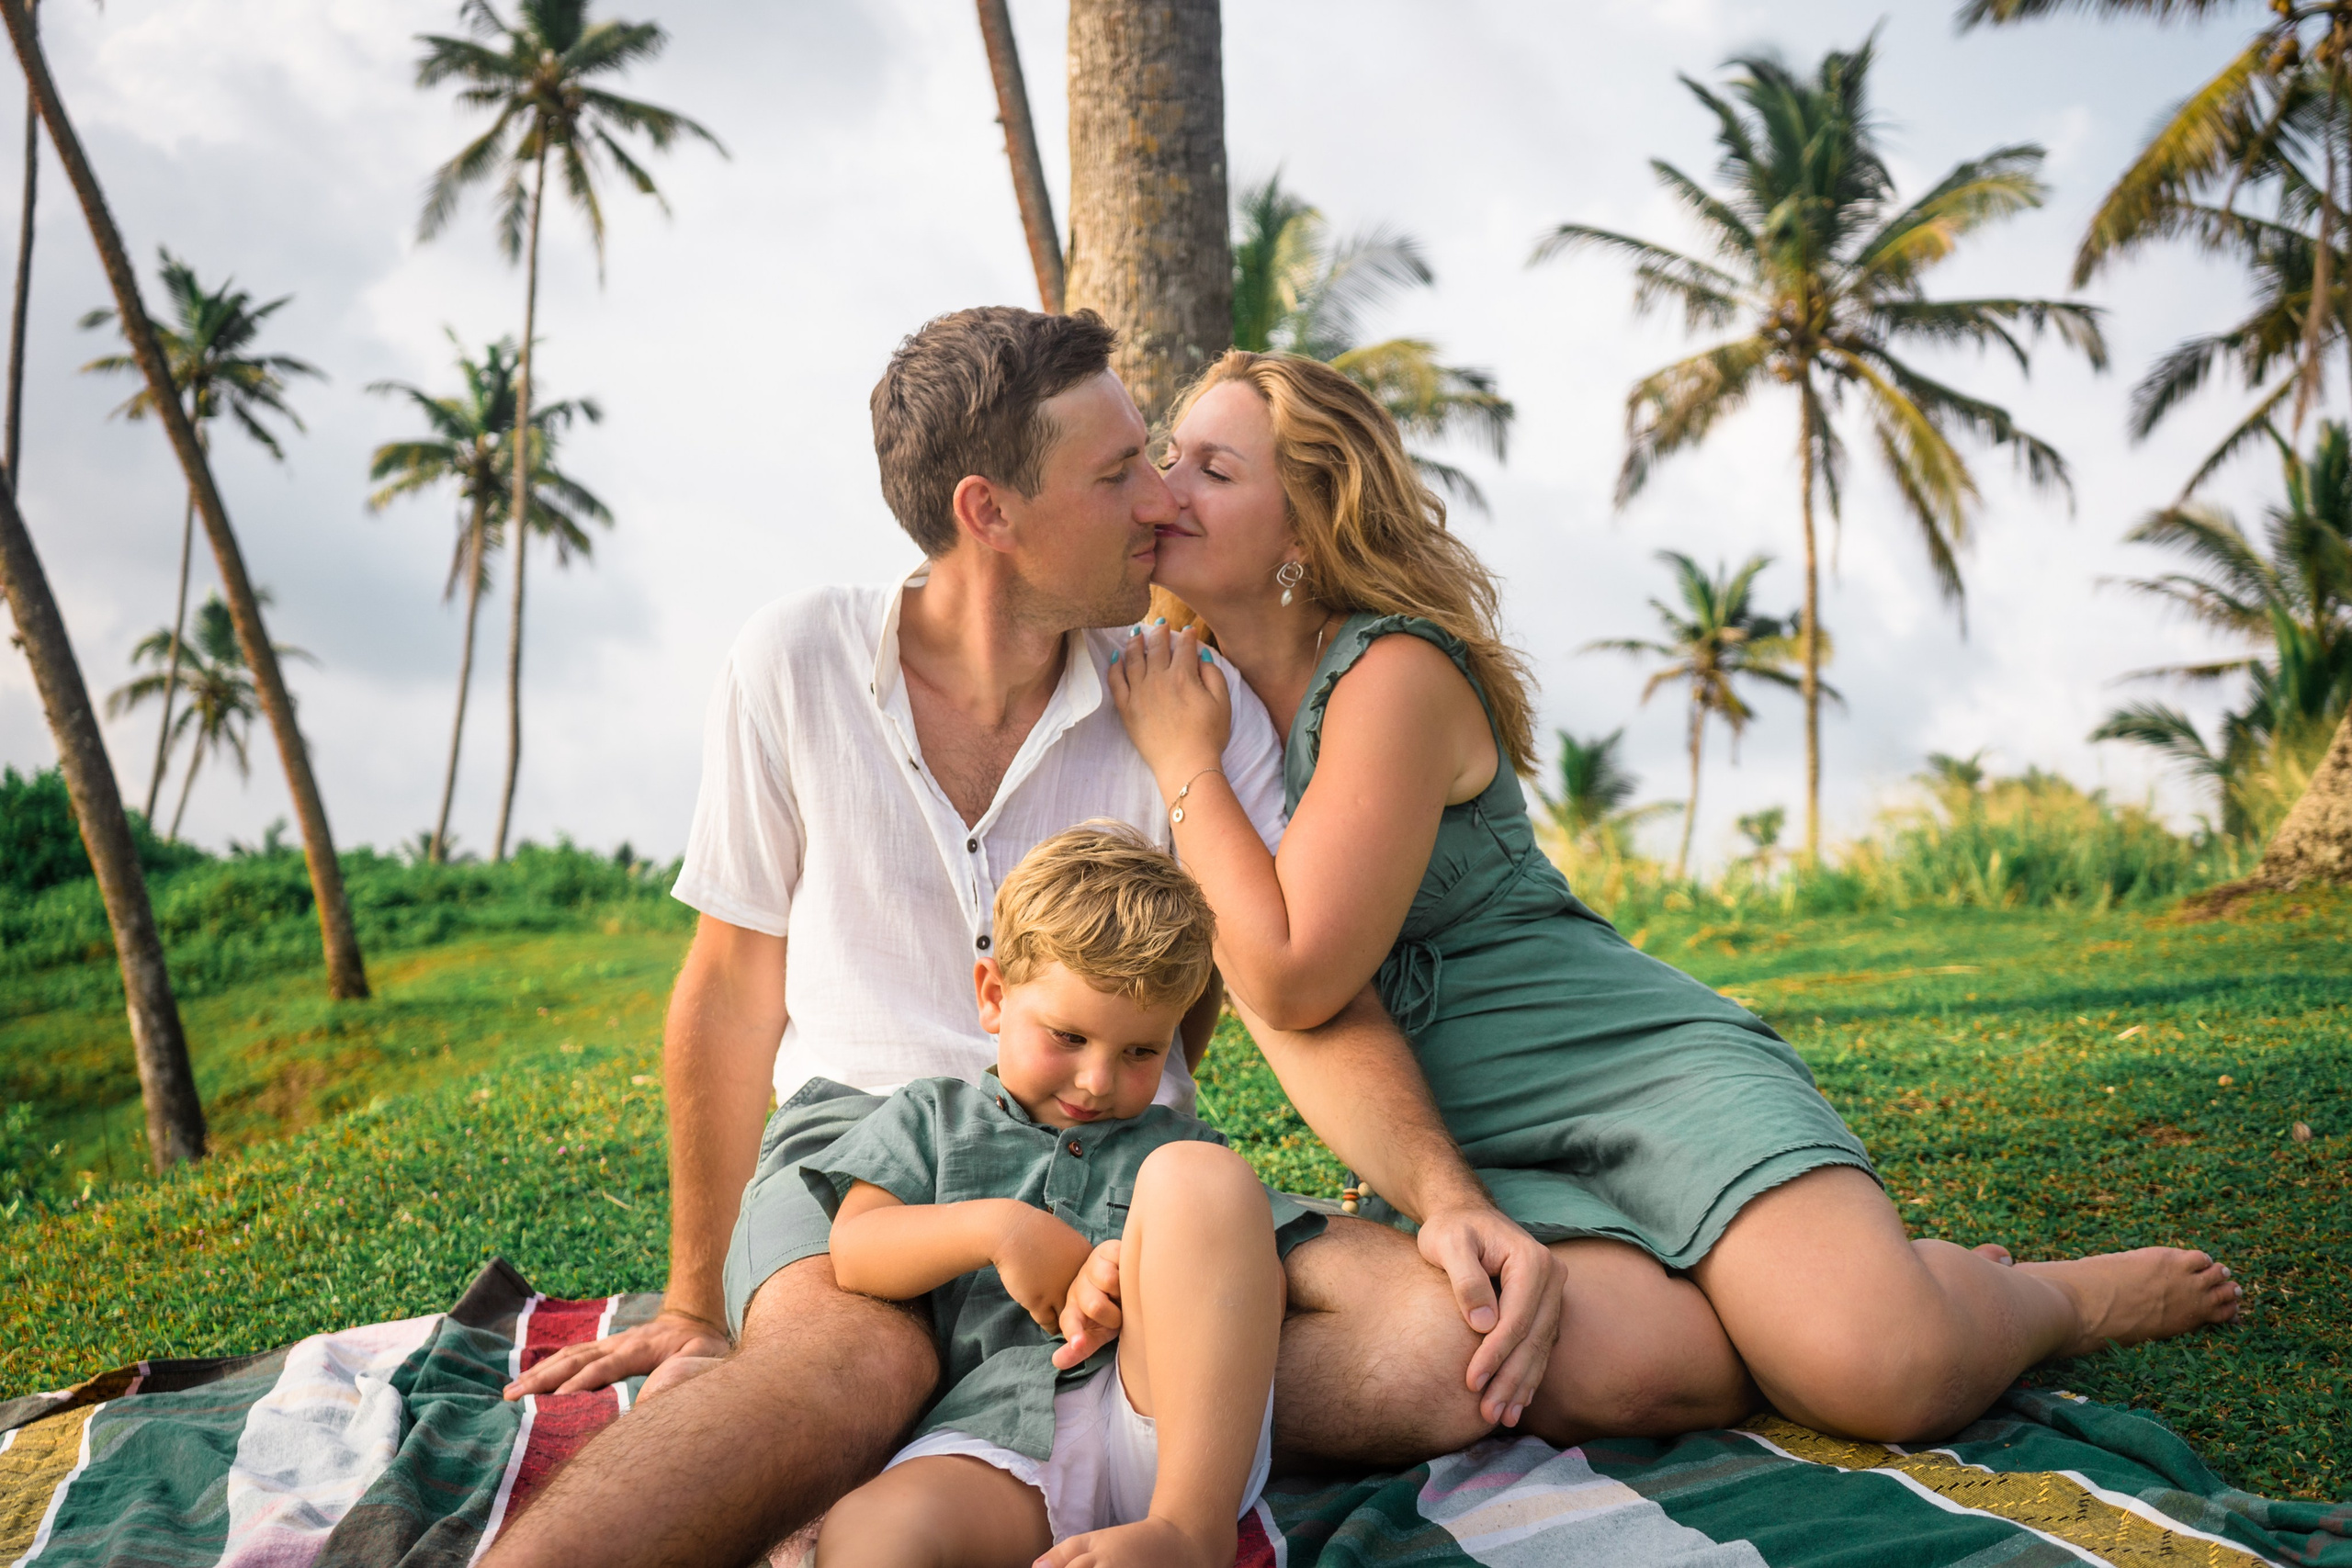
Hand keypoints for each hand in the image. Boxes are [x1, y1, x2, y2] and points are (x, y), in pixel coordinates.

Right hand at [501, 1307, 730, 1399]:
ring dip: (538, 1373)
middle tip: (513, 1398)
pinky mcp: (606, 1346)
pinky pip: (572, 1355)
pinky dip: (548, 1367)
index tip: (555, 1402)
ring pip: (567, 1356)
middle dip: (542, 1379)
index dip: (579, 1383)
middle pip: (574, 1359)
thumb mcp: (705, 1357)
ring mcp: (610, 1342)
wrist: (700, 1316)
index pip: (603, 1367)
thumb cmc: (704, 1344)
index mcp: (640, 1348)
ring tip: (510, 1392)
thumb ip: (684, 1373)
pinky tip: (530, 1379)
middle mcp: (618, 1343)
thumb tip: (654, 1397)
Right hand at [993, 1205, 1096, 1333]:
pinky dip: (1050, 1325)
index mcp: (1088, 1264)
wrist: (1013, 1231)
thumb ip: (1079, 1262)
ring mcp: (1058, 1293)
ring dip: (1068, 1324)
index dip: (1092, 1299)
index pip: (1098, 1291)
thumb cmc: (1038, 1231)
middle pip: (1087, 1308)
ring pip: (1069, 1320)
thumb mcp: (1069, 1241)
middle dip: (1083, 1314)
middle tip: (1081, 1320)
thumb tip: (1087, 1278)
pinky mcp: (1039, 1303)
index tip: (1088, 1302)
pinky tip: (1049, 1321)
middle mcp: (1077, 1280)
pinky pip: (1050, 1325)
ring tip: (1067, 1325)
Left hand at [1053, 1240, 1123, 1368]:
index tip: (1079, 1344)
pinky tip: (1130, 1275)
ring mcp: (1093, 1265)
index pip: (1069, 1321)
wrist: (1130, 1279)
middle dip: (1114, 1315)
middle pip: (1094, 1305)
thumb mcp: (1100, 1332)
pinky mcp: (1109, 1248)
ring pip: (1108, 1281)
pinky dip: (1129, 1272)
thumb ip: (1082, 1347)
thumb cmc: (1114, 1310)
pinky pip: (1120, 1262)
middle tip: (1120, 1312)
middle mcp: (1080, 1285)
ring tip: (1126, 1292)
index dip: (1075, 1333)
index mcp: (1074, 1308)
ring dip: (1124, 1292)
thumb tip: (1057, 1362)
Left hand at [1106, 622, 1229, 785]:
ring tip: (1136, 633)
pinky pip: (1116, 681)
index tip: (1188, 629)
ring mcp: (1140, 693)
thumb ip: (1214, 675)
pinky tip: (1115, 657)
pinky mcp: (1126, 708)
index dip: (1188, 636)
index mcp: (1184, 676)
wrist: (1185, 763)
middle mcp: (1159, 679)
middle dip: (1160, 632)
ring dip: (1135, 642)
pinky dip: (1114, 666)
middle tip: (1161, 624)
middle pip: (1157, 647)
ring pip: (1133, 659)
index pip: (1185, 647)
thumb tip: (1202, 656)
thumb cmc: (1208, 735)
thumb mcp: (1223, 703)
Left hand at [1417, 1204, 1561, 1427]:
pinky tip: (1516, 1402)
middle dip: (1510, 1379)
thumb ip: (1465, 1278)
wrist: (1465, 1215)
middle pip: (1533, 1339)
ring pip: (1539, 1348)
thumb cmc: (1452, 1228)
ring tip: (1500, 1417)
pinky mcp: (1544, 1307)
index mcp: (1532, 1261)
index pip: (1517, 1318)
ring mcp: (1552, 1294)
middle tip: (1488, 1414)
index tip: (1471, 1382)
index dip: (1495, 1354)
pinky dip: (1527, 1375)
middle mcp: (1551, 1277)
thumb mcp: (1448, 1243)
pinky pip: (1539, 1346)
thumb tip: (1482, 1323)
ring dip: (1521, 1385)